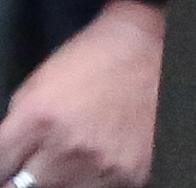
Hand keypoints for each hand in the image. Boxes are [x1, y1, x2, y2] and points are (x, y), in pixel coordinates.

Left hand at [0, 0, 163, 187]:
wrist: (153, 47)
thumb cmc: (92, 62)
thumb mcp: (37, 88)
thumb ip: (14, 133)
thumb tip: (6, 166)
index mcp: (37, 120)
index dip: (2, 170)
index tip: (9, 168)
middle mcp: (68, 149)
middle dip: (26, 178)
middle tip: (39, 163)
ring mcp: (102, 166)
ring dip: (58, 182)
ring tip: (71, 159)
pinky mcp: (132, 175)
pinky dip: (92, 181)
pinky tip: (98, 159)